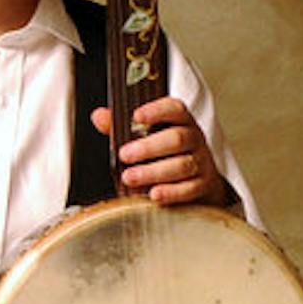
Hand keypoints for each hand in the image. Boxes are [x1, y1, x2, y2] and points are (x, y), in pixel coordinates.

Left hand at [93, 98, 227, 206]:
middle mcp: (193, 138)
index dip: (156, 110)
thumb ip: (122, 126)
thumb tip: (99, 116)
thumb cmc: (167, 153)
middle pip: (177, 138)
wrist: (198, 181)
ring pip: (182, 165)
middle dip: (148, 147)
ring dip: (153, 172)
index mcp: (180, 121)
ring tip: (129, 177)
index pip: (173, 109)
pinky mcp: (203, 184)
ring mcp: (201, 161)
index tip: (136, 116)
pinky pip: (190, 188)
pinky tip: (154, 194)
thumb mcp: (146, 136)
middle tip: (124, 155)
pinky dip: (171, 192)